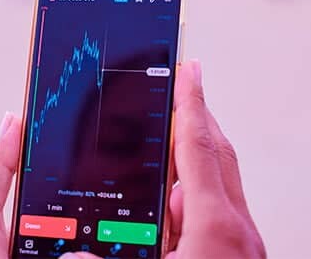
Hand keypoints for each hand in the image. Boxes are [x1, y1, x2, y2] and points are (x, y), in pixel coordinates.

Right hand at [61, 61, 265, 258]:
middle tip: (180, 87)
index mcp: (215, 228)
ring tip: (166, 138)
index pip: (198, 147)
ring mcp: (237, 237)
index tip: (189, 71)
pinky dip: (191, 188)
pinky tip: (171, 196)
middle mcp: (233, 227)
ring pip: (216, 178)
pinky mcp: (233, 249)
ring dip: (191, 153)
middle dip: (195, 114)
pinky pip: (215, 203)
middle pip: (215, 153)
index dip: (191, 103)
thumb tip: (73, 254)